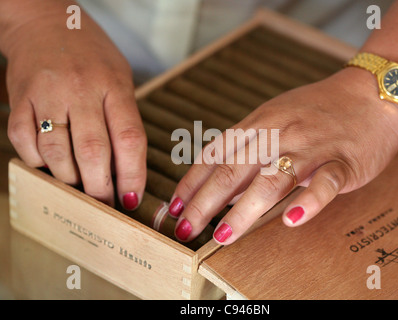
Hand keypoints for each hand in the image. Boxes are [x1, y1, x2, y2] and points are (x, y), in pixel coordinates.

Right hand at [5, 6, 146, 207]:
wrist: (46, 23)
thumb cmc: (91, 57)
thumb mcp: (121, 79)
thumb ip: (124, 119)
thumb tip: (126, 171)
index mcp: (114, 85)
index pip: (129, 138)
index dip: (132, 174)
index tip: (132, 199)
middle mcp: (81, 90)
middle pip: (93, 151)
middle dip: (101, 188)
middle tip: (104, 204)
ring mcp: (47, 94)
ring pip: (57, 152)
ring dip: (70, 179)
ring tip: (80, 187)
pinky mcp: (20, 99)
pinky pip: (24, 142)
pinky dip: (38, 162)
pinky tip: (50, 164)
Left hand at [169, 67, 397, 244]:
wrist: (371, 93)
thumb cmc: (318, 110)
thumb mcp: (275, 118)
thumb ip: (249, 148)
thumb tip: (222, 186)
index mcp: (260, 123)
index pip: (216, 154)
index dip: (193, 182)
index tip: (175, 207)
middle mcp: (280, 133)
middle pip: (235, 170)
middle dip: (205, 202)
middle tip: (185, 229)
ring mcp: (311, 147)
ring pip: (272, 179)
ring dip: (244, 210)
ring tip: (223, 235)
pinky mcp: (343, 161)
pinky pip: (324, 183)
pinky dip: (309, 202)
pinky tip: (292, 220)